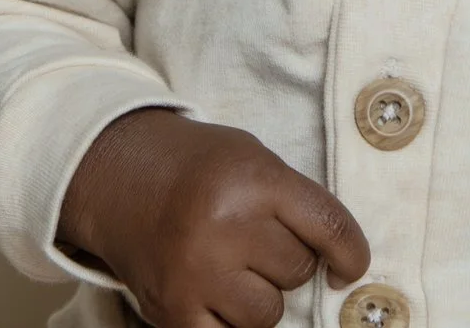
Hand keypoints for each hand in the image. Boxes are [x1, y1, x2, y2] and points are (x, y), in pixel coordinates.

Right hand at [58, 108, 369, 327]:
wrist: (118, 174)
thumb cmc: (197, 167)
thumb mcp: (253, 158)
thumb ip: (295, 203)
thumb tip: (340, 262)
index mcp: (253, 179)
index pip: (328, 227)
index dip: (351, 253)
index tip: (349, 266)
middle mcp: (224, 226)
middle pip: (296, 271)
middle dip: (285, 260)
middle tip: (255, 241)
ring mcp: (195, 272)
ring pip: (267, 314)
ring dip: (259, 296)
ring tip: (232, 266)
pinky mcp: (171, 309)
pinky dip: (228, 322)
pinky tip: (216, 294)